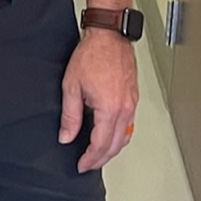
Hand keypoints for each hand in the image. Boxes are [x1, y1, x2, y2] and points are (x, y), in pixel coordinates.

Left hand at [60, 28, 138, 172]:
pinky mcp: (133, 97)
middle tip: (89, 164)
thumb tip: (66, 136)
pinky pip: (129, 124)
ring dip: (112, 149)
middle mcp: (125, 108)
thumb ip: (70, 116)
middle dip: (102, 158)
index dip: (90, 158)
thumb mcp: (72, 86)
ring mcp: (132, 103)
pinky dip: (120, 136)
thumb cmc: (92, 55)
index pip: (101, 144)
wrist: (109, 35)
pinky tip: (111, 135)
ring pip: (126, 136)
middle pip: (116, 145)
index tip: (81, 164)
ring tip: (98, 154)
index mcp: (110, 109)